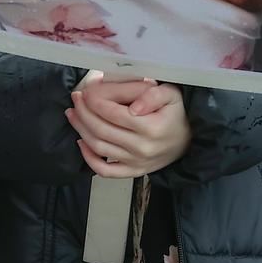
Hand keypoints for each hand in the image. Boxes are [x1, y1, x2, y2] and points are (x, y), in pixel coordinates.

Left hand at [65, 78, 190, 177]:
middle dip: (84, 112)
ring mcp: (136, 163)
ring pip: (99, 148)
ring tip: (72, 113)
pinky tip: (81, 142)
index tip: (86, 90)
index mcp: (152, 128)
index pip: (114, 113)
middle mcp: (142, 148)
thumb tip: (133, 108)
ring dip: (81, 129)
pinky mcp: (133, 172)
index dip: (95, 101)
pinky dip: (89, 159)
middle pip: (102, 129)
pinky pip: (105, 171)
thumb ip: (152, 95)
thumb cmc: (176, 112)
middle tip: (76, 98)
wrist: (189, 140)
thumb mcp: (171, 94)